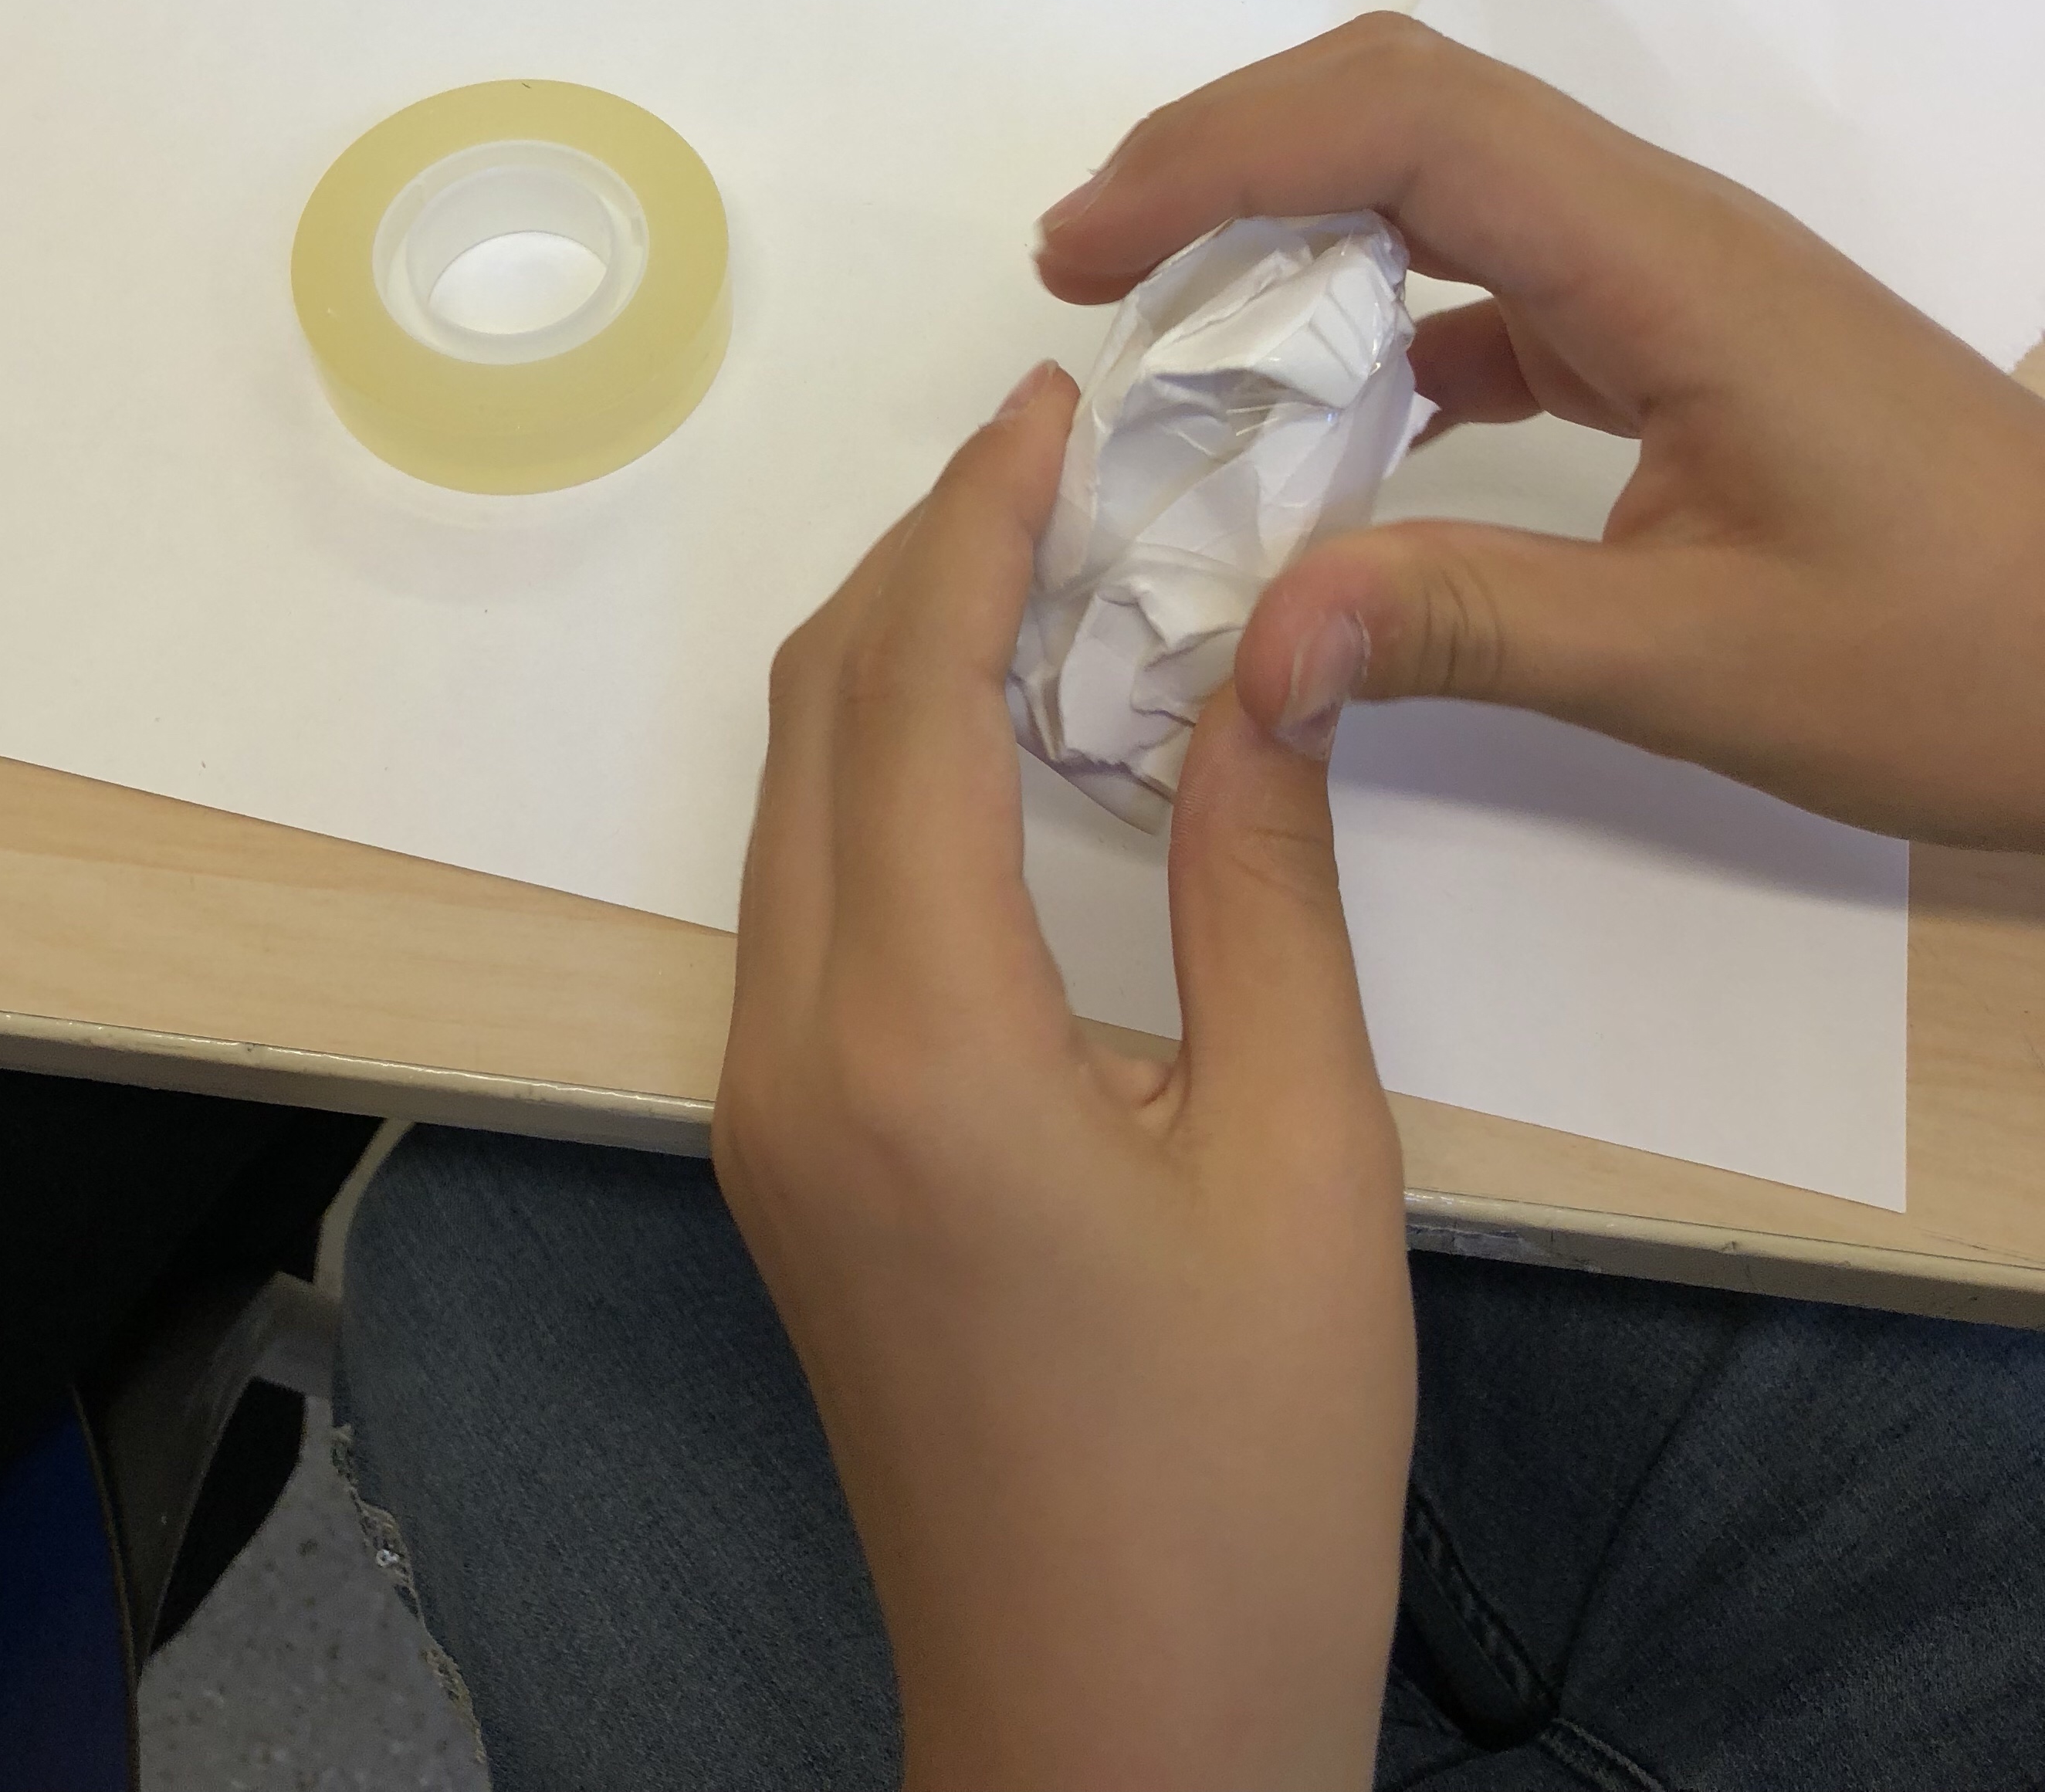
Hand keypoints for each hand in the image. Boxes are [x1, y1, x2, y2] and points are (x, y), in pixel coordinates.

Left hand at [715, 367, 1412, 1791]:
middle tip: (1051, 452)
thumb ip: (1261, 880)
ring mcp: (763, 1107)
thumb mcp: (1304, 1156)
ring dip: (888, 655)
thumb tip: (1263, 659)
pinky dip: (879, 769)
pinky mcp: (781, 1151)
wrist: (1112, 1723)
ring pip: (789, 800)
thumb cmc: (1243, 1475)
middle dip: (917, 556)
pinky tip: (991, 737)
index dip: (974, 525)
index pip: (912, 698)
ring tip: (1030, 554)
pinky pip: (803, 892)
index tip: (1047, 407)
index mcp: (920, 1042)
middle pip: (815, 721)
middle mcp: (794, 1052)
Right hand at [1036, 15, 2044, 850]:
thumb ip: (1471, 628)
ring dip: (1291, 219)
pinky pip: (1489, 274)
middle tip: (1084, 266)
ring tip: (1166, 328)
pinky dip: (1374, 315)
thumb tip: (1249, 643)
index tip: (1087, 251)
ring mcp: (1667, 279)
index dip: (1225, 153)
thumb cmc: (1969, 653)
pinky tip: (1317, 417)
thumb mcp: (1711, 662)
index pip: (1409, 121)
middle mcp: (1657, 233)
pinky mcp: (1673, 341)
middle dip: (1226, 152)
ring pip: (1441, 175)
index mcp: (1666, 265)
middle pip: (1407, 101)